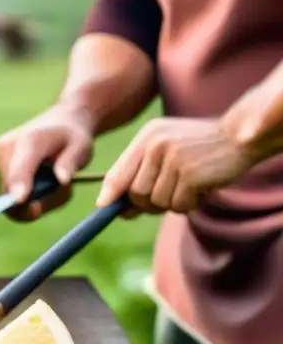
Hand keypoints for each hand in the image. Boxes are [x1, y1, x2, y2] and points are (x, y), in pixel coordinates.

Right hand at [0, 104, 94, 221]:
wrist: (60, 120)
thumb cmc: (72, 136)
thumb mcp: (82, 147)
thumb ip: (70, 163)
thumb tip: (62, 181)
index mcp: (31, 140)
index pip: (20, 168)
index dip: (19, 185)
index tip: (19, 200)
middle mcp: (6, 147)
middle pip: (9, 190)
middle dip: (31, 204)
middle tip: (61, 194)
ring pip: (6, 195)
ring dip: (28, 201)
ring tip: (53, 186)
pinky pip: (7, 191)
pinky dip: (24, 195)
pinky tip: (43, 184)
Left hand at [96, 117, 258, 213]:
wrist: (238, 137)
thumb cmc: (198, 148)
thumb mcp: (165, 148)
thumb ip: (140, 172)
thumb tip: (113, 206)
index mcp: (146, 137)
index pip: (117, 172)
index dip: (111, 194)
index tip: (104, 206)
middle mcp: (155, 145)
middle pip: (136, 193)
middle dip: (148, 204)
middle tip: (169, 197)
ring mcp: (172, 158)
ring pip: (157, 202)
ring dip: (173, 203)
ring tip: (189, 186)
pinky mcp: (190, 174)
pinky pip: (178, 206)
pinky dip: (189, 204)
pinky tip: (201, 189)